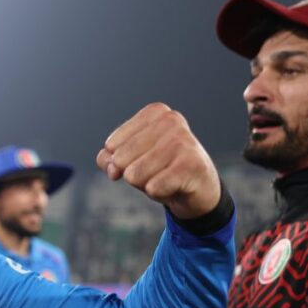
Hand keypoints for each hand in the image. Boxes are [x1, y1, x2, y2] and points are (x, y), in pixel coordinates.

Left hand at [97, 103, 219, 218]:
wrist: (198, 188)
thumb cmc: (160, 169)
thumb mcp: (129, 160)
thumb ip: (109, 159)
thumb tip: (112, 165)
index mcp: (154, 113)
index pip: (111, 145)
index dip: (119, 162)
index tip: (143, 160)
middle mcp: (171, 120)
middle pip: (121, 160)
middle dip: (133, 174)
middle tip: (156, 172)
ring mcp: (183, 141)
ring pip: (134, 175)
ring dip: (146, 184)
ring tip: (165, 178)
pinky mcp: (192, 165)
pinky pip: (152, 188)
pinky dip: (159, 194)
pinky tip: (175, 186)